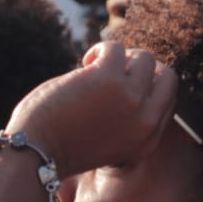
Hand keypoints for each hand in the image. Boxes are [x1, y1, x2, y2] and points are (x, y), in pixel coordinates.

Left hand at [5, 41, 176, 176]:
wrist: (35, 153)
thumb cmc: (64, 145)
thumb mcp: (112, 143)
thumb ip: (131, 120)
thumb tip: (139, 73)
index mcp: (148, 140)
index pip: (168, 99)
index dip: (147, 86)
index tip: (123, 85)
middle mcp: (146, 120)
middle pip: (166, 75)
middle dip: (142, 69)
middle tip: (117, 73)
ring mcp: (131, 97)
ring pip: (144, 57)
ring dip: (120, 57)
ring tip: (94, 69)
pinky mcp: (109, 77)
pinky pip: (115, 47)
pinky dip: (99, 50)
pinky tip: (84, 64)